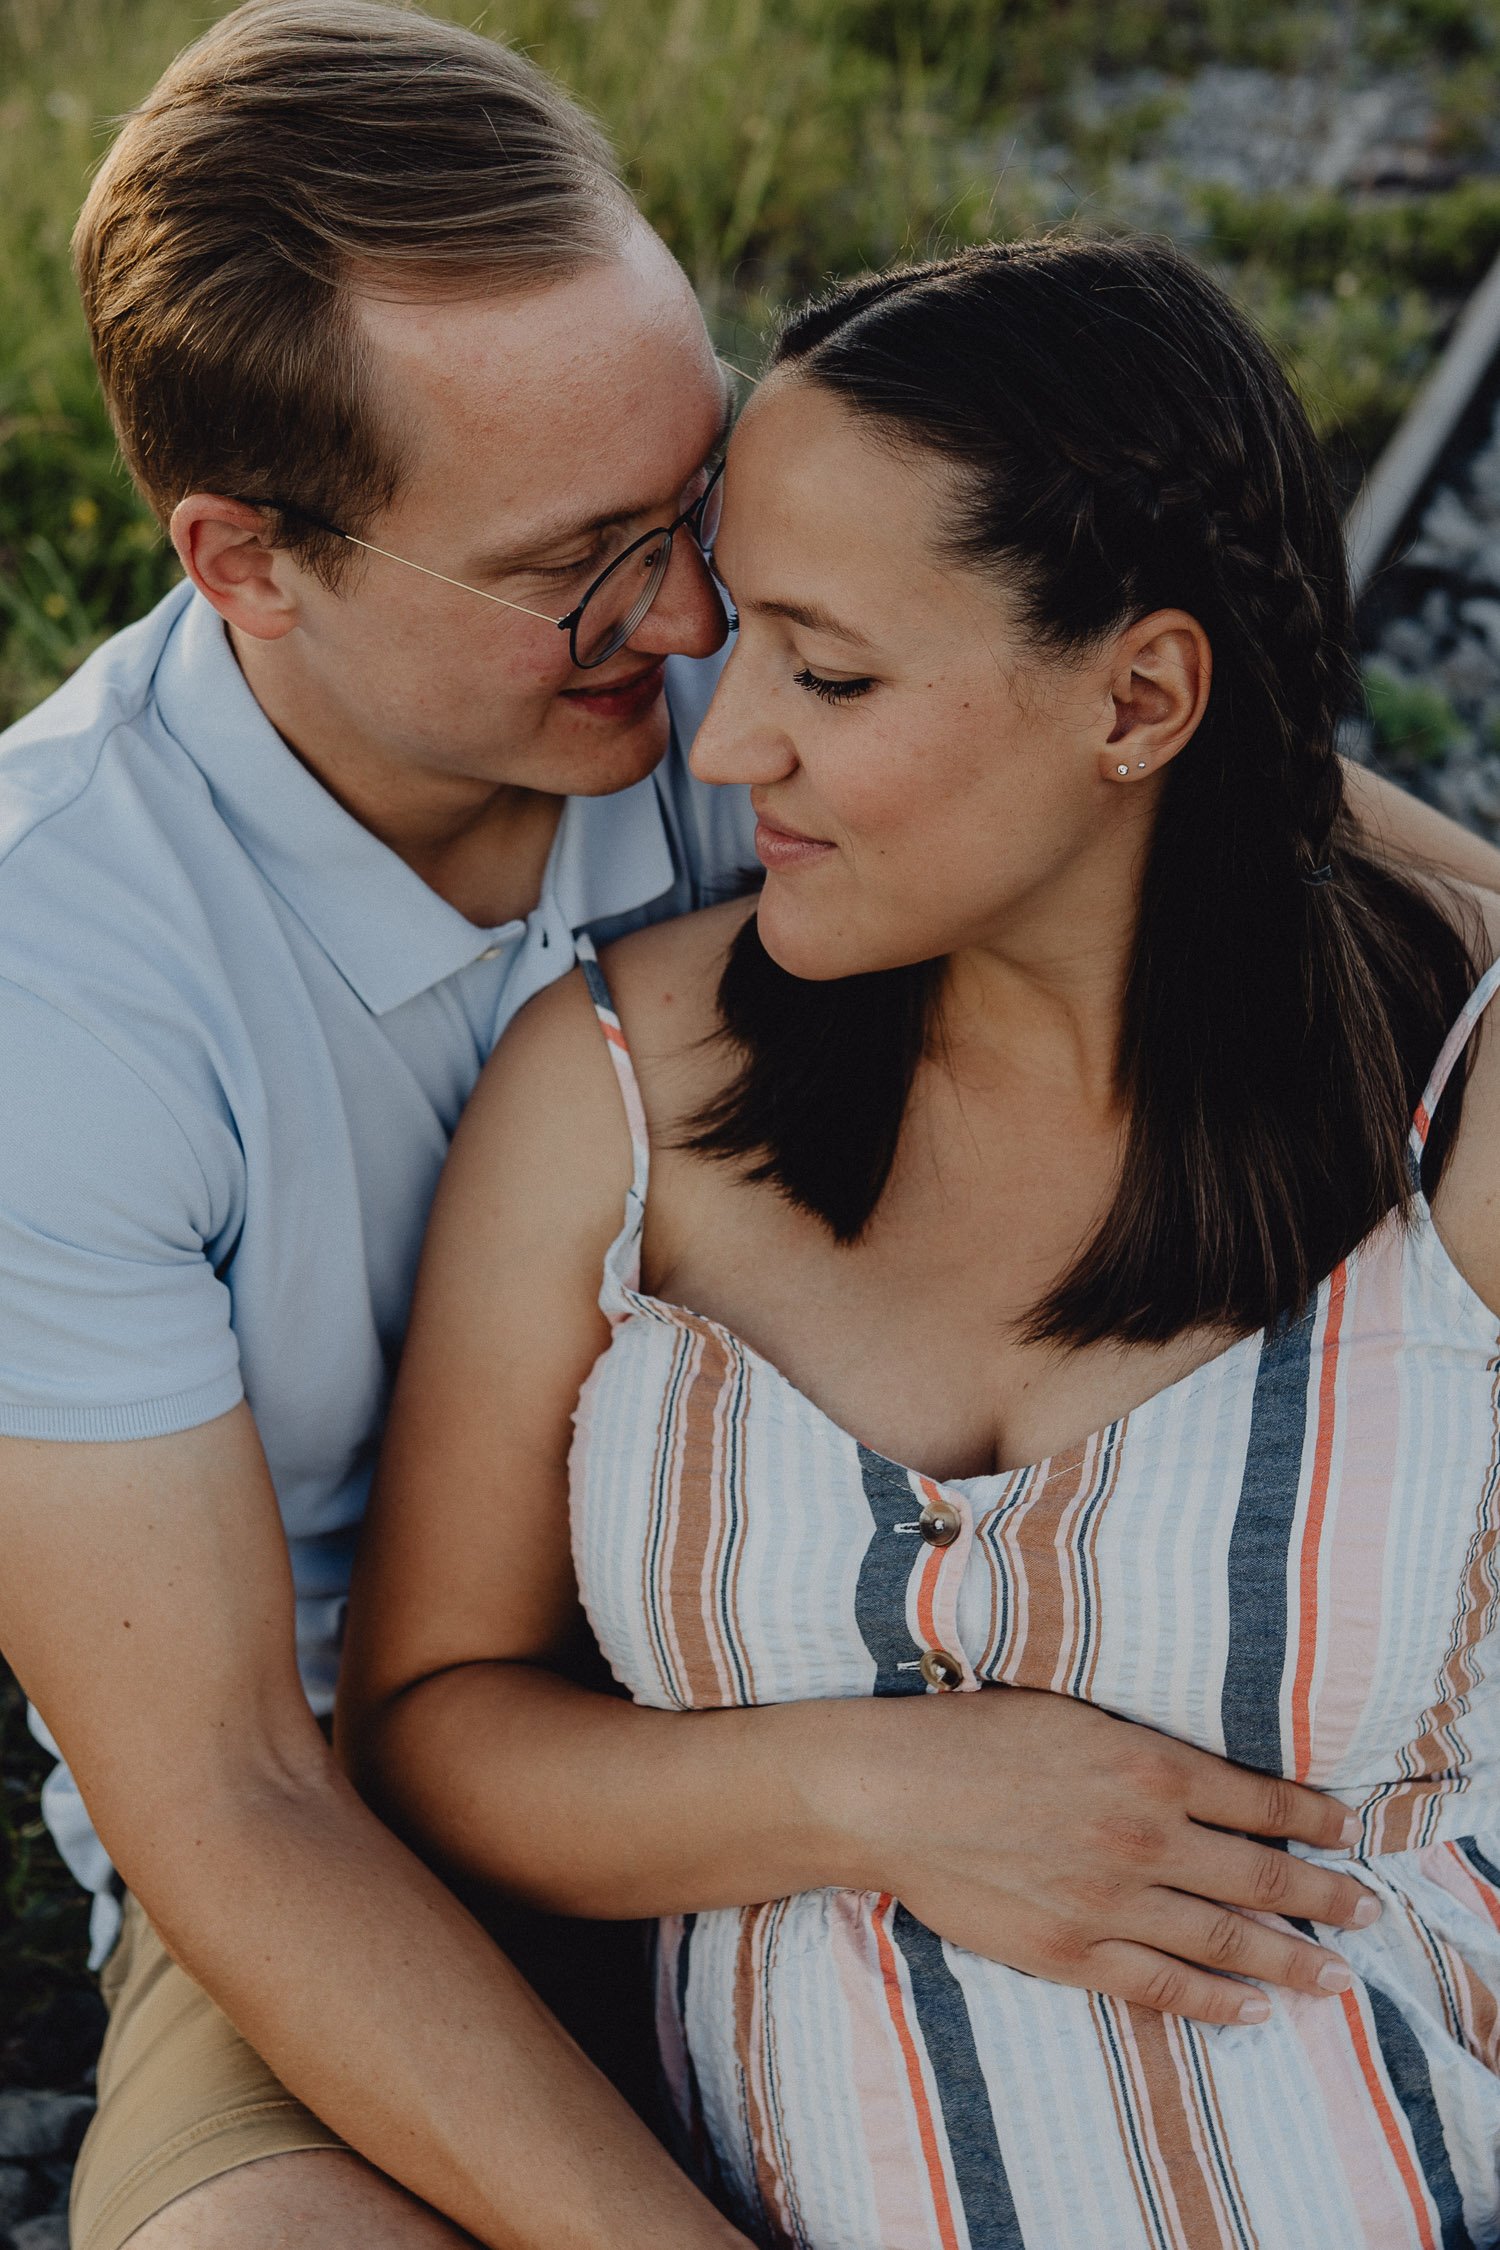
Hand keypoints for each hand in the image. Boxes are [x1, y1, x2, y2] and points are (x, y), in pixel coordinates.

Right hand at [828, 1688, 1377, 2024]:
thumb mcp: (1071, 1707)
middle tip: (1368, 1912)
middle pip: (1263, 1878)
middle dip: (1326, 1896)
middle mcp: (1145, 1835)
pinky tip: (1250, 2009)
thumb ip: (1140, 1740)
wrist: (889, 1791)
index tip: (1350, 1830)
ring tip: (1335, 1976)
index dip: (1316, 1820)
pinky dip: (1215, 2001)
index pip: (1262, 1800)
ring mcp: (1111, 1899)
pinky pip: (1163, 1986)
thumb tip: (1199, 1764)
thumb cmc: (970, 1733)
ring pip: (1228, 1941)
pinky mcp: (1072, 1949)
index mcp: (1148, 1764)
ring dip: (1292, 1961)